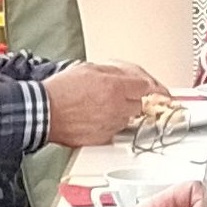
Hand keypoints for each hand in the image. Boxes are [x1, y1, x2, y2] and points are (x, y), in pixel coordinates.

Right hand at [42, 62, 166, 148]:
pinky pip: (115, 130)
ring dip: (123, 112)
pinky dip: (112, 123)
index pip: (147, 87)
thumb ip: (113, 71)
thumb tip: (127, 75)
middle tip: (126, 96)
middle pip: (141, 104)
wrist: (45, 112)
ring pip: (129, 118)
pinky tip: (97, 116)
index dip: (154, 88)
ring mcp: (111, 124)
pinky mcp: (103, 138)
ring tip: (103, 105)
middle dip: (136, 99)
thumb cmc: (60, 91)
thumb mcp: (88, 68)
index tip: (162, 92)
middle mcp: (117, 107)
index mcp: (115, 87)